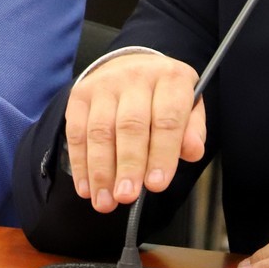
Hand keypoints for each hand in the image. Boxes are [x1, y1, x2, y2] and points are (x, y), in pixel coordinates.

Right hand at [65, 52, 201, 213]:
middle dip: (128, 165)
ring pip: (100, 131)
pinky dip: (80, 165)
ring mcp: (104, 84)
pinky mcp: (80, 95)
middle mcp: (136, 77)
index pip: (167, 119)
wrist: (132, 66)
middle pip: (130, 125)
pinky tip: (87, 188)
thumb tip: (191, 152)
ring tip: (105, 202)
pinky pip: (76, 133)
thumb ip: (192, 131)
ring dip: (101, 171)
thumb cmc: (164, 97)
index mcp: (170, 79)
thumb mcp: (189, 107)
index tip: (157, 185)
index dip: (162, 154)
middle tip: (127, 197)